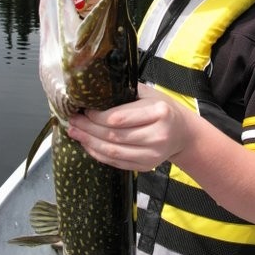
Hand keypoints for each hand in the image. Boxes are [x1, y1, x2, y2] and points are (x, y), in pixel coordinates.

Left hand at [67, 83, 198, 170]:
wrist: (183, 133)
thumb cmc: (163, 109)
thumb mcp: (149, 94)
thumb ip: (126, 91)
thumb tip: (94, 88)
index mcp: (159, 112)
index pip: (119, 117)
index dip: (97, 116)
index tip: (83, 109)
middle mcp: (157, 135)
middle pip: (113, 135)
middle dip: (88, 129)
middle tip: (72, 121)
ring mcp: (152, 154)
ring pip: (112, 151)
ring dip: (89, 142)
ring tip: (75, 132)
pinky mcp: (146, 166)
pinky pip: (116, 162)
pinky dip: (98, 154)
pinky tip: (88, 144)